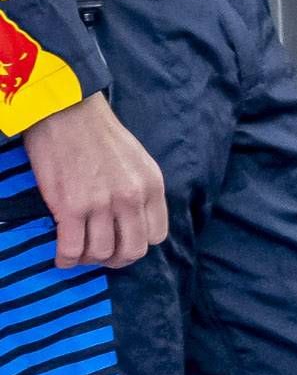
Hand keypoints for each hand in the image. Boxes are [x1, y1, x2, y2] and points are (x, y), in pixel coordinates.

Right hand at [23, 94, 165, 270]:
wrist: (67, 114)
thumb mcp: (139, 161)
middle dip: (116, 259)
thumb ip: (142, 191)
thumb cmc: (100, 135)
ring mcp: (101, 204)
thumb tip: (135, 221)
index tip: (122, 242)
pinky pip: (72, 249)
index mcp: (152, 186)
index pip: (156, 235)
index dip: (137, 243)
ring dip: (88, 259)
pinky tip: (63, 257)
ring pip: (101, 253)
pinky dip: (67, 259)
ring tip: (78, 253)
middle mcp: (131, 198)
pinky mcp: (70, 207)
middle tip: (100, 255)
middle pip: (132, 250)